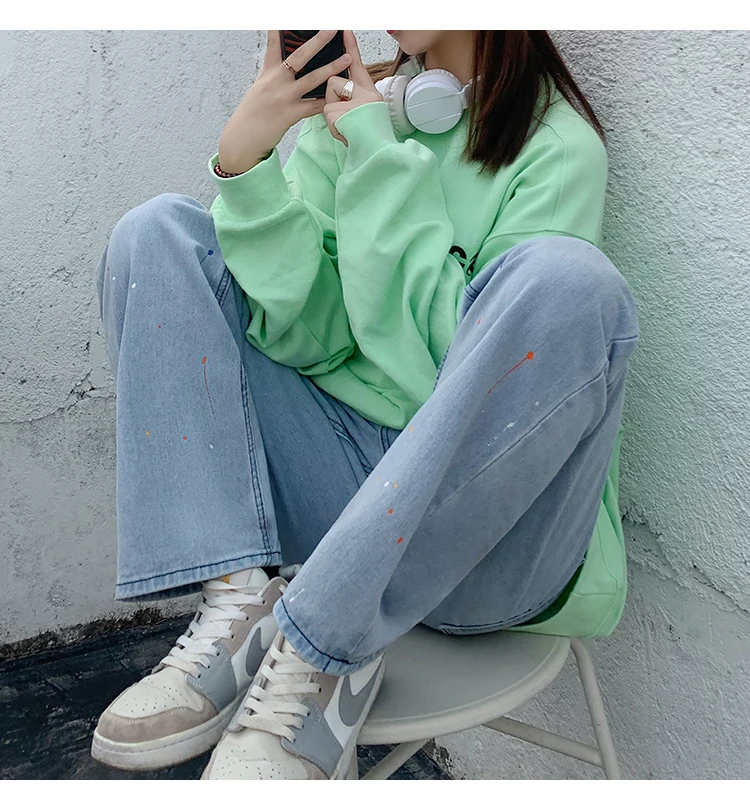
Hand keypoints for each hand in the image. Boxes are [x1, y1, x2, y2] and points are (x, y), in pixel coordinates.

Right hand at [217, 30, 352, 173]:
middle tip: (332, 28)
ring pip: (311, 79)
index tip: (288, 16)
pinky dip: (326, 101)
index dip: (280, 28)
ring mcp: (283, 97)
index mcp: (267, 73)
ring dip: (331, 68)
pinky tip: (340, 95)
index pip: (274, 45)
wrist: (241, 140)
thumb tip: (286, 71)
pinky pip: (313, 106)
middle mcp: (275, 82)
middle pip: (299, 56)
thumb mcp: (259, 91)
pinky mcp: (290, 115)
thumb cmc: (251, 117)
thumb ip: (273, 78)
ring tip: (346, 58)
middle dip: (318, 41)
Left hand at [324, 30, 383, 144]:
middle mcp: (365, 93)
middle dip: (334, 97)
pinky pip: (327, 112)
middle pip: (336, 82)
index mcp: (370, 92)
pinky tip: (344, 131)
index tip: (345, 29)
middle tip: (348, 115)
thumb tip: (339, 89)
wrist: (374, 152)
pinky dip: (332, 124)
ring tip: (347, 126)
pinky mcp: (342, 111)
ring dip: (333, 112)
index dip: (350, 45)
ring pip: (329, 97)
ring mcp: (354, 101)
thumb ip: (352, 97)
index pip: (357, 63)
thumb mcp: (363, 113)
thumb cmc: (368, 137)